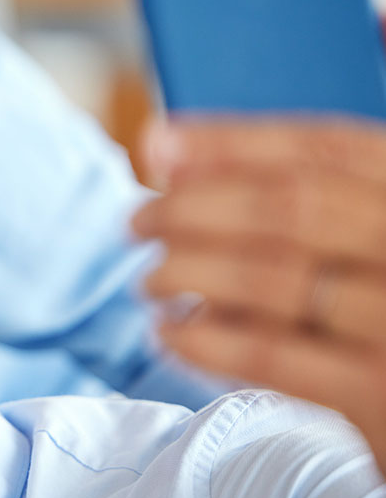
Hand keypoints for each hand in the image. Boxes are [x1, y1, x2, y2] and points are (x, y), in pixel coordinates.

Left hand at [132, 117, 385, 474]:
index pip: (332, 149)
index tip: (156, 143)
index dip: (236, 142)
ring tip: (148, 280)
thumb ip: (316, 207)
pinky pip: (273, 355)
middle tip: (135, 219)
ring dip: (189, 271)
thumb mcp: (378, 255)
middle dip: (198, 206)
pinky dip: (207, 339)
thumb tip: (172, 156)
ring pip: (274, 276)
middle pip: (296, 207)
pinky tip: (168, 334)